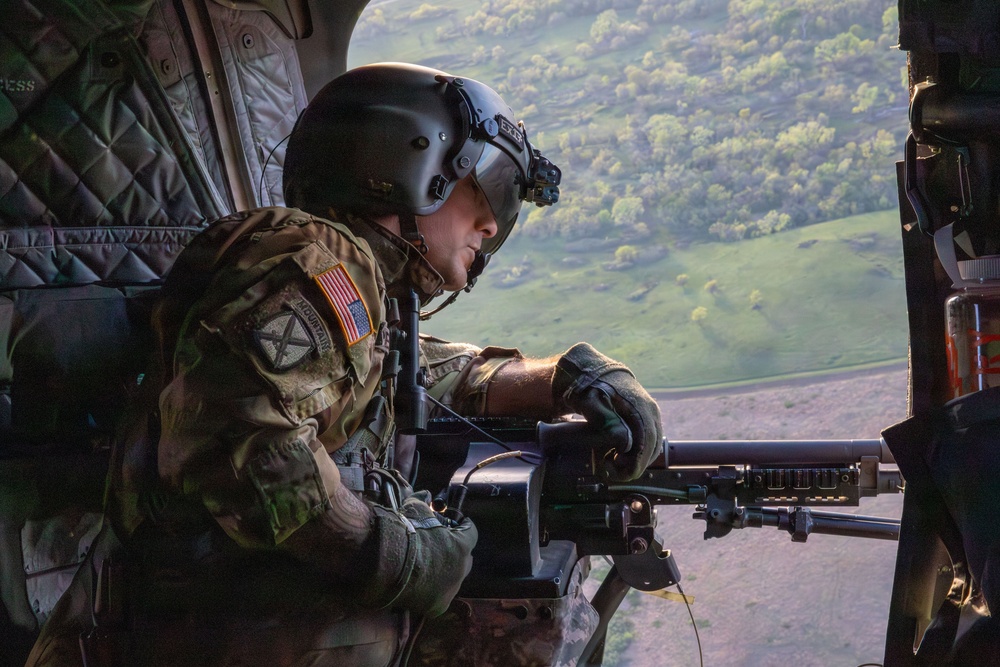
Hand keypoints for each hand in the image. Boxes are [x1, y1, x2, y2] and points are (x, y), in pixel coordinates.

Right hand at [369, 494, 476, 616]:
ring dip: (445, 571)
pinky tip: (420, 583)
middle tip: (440, 545)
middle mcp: (461, 569)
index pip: (471, 533)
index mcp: (461, 546)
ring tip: (427, 566)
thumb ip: (423, 501)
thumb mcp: (414, 509)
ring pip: (453, 579)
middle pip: (465, 558)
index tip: (456, 524)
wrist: (384, 563)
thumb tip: (426, 494)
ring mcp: (450, 590)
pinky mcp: (436, 606)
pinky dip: (433, 590)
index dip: (463, 527)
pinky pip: (440, 596)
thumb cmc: (403, 533)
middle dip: (456, 551)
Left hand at [553, 343, 662, 480]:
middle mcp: (650, 409)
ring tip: (613, 461)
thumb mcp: (591, 404)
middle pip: (652, 446)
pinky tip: (620, 454)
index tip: (619, 472)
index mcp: (639, 406)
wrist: (591, 370)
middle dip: (634, 464)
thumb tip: (625, 442)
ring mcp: (650, 412)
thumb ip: (607, 421)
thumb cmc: (589, 387)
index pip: (647, 441)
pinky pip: (648, 438)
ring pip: (652, 444)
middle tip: (611, 469)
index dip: (636, 462)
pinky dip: (638, 451)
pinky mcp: (646, 415)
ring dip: (636, 459)